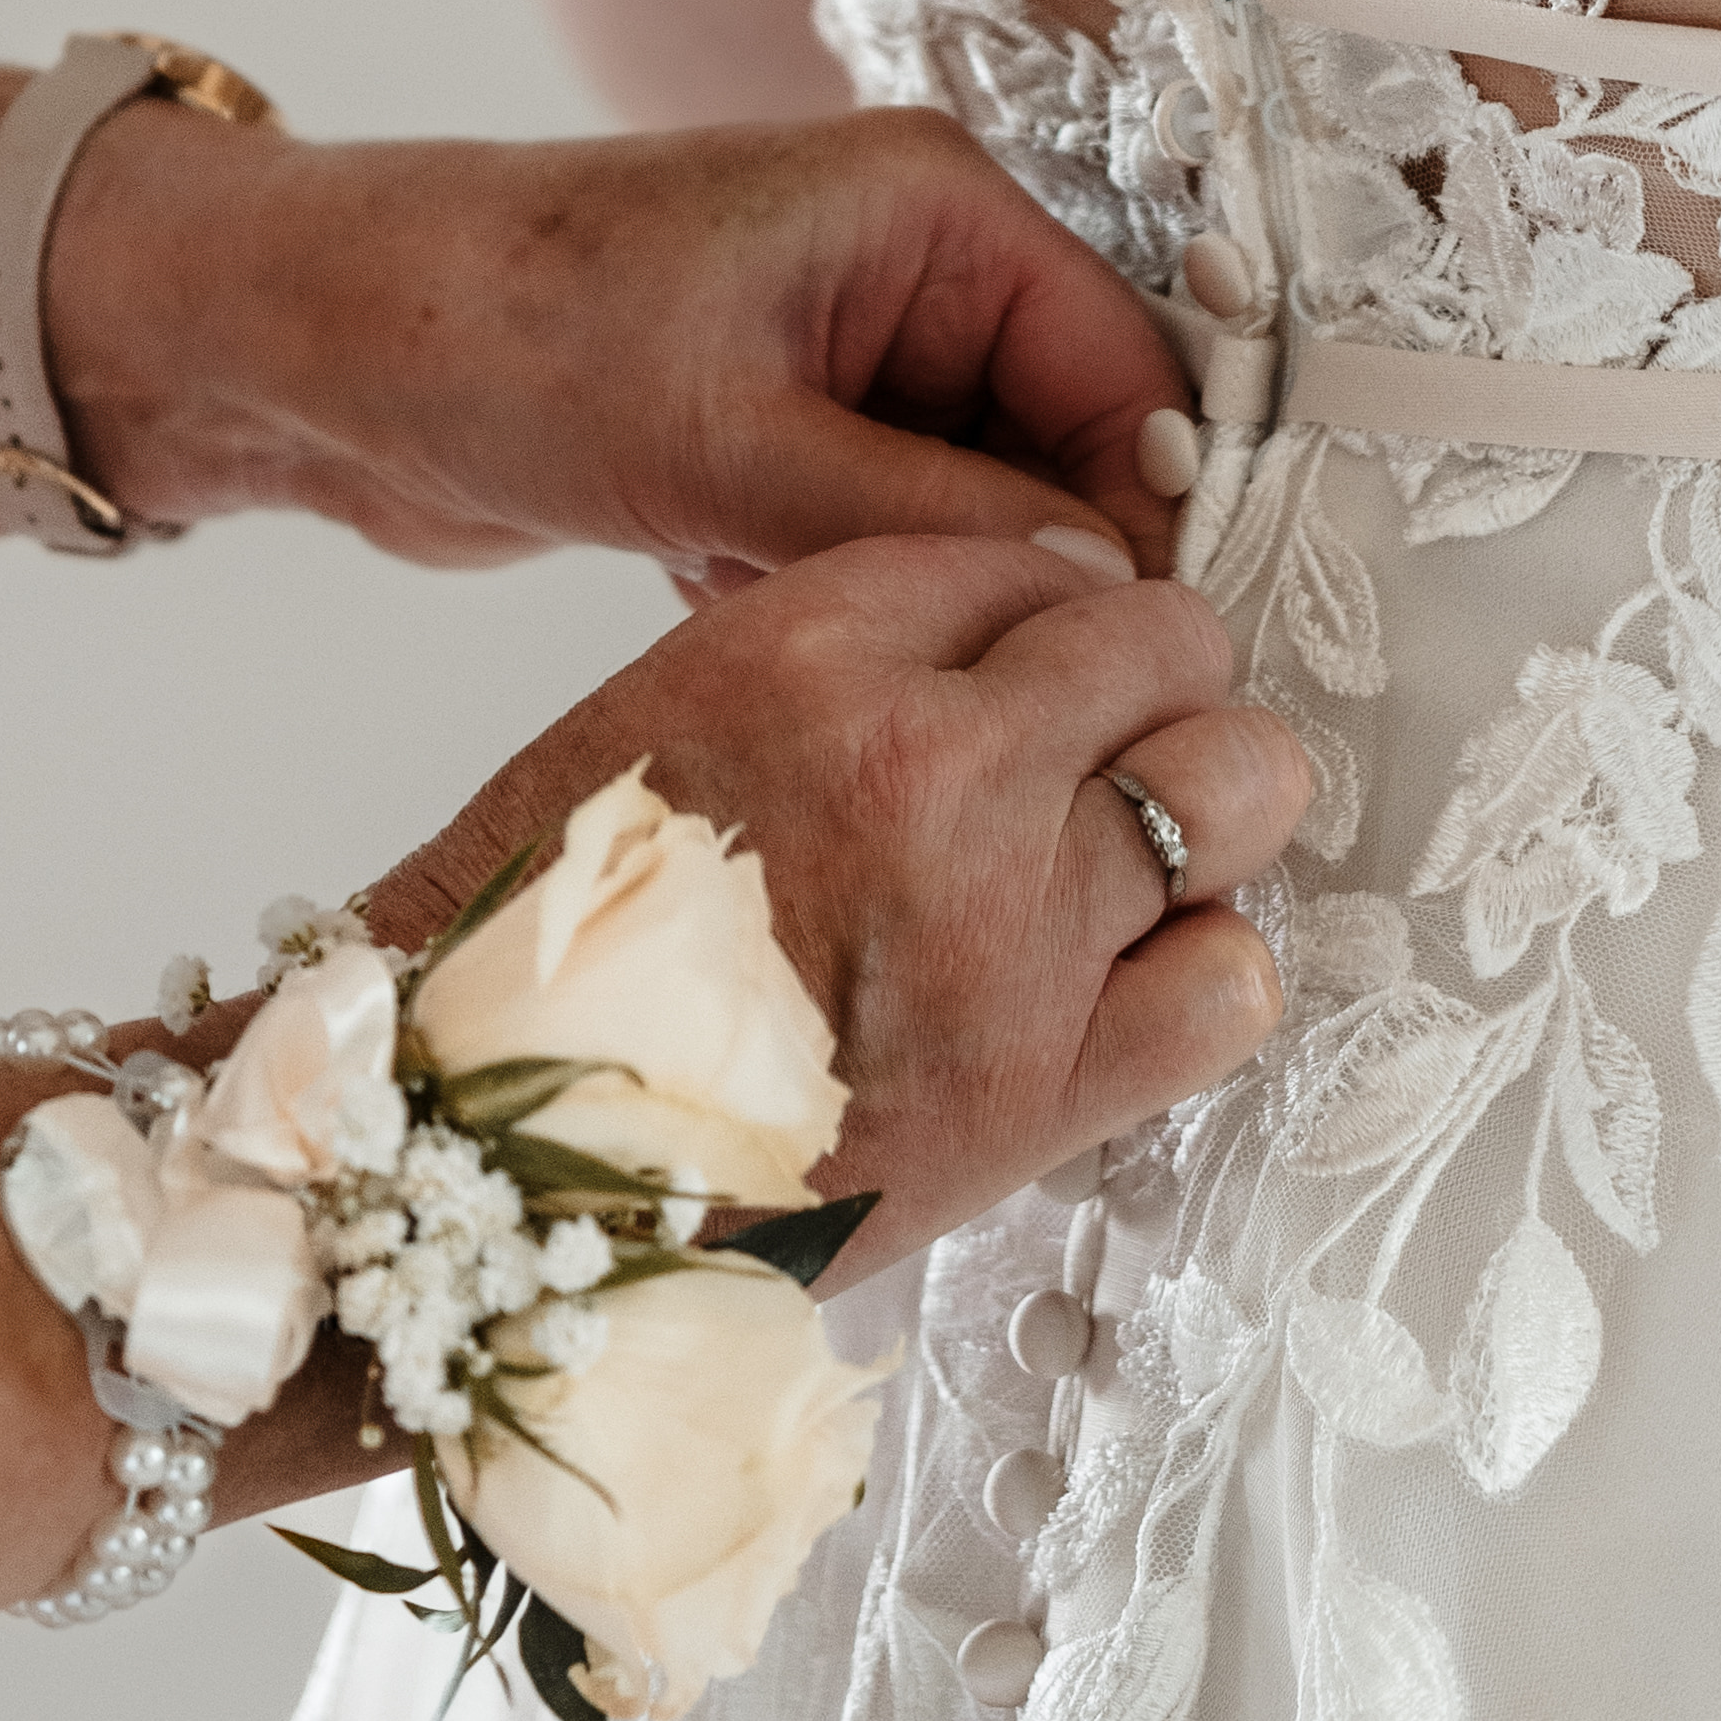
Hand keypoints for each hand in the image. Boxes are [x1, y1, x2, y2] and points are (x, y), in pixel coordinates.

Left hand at [57, 106, 1196, 579]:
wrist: (313, 347)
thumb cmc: (498, 332)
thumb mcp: (728, 442)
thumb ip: (930, 519)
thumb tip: (1101, 592)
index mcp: (932, 208)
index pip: (1126, 371)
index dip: (1148, 515)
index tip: (1140, 658)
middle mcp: (907, 269)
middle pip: (1059, 448)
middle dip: (1010, 567)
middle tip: (962, 677)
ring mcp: (842, 354)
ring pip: (962, 514)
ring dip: (899, 590)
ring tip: (780, 597)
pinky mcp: (775, 433)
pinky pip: (871, 542)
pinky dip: (819, 594)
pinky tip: (710, 587)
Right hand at [336, 522, 1304, 1268]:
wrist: (484, 1160)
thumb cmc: (557, 940)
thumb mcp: (678, 706)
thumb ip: (857, 657)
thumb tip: (1027, 645)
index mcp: (812, 648)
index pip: (1030, 559)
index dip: (1045, 617)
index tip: (1037, 669)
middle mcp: (928, 763)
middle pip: (1163, 638)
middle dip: (1152, 681)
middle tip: (1111, 746)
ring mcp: (1002, 926)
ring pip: (1236, 782)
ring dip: (1208, 802)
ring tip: (1143, 850)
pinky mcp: (1039, 1087)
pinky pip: (1231, 977)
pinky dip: (1206, 966)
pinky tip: (1133, 975)